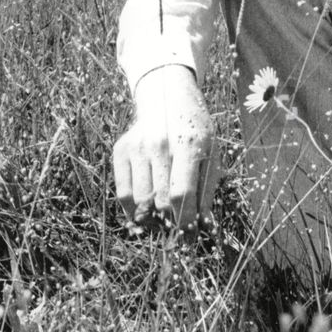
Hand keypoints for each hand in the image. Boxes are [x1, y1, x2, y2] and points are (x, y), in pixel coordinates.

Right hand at [112, 65, 216, 230]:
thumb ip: (207, 191)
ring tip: (163, 220)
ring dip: (152, 218)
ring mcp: (136, 147)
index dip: (185, 220)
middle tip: (178, 227)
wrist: (167, 99)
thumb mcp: (211, 154)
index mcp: (187, 144)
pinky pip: (122, 193)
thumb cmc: (195, 132)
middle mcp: (158, 144)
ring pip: (140, 201)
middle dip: (171, 221)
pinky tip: (145, 213)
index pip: (181, 193)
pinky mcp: (120, 151)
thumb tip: (204, 227)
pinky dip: (133, 210)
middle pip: (160, 201)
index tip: (190, 232)